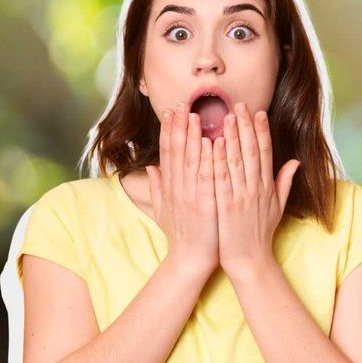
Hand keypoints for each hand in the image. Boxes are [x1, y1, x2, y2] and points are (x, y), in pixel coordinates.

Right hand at [146, 102, 219, 276]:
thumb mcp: (164, 209)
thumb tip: (150, 169)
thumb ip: (158, 187)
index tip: (171, 112)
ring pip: (191, 159)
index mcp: (170, 187)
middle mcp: (177, 187)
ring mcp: (190, 194)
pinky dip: (209, 159)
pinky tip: (211, 142)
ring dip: (193, 136)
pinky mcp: (205, 203)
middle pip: (176, 151)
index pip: (167, 153)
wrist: (191, 259)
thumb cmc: (182, 234)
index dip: (168, 131)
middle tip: (181, 104)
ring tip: (195, 115)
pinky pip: (208, 176)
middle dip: (178, 126)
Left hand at [212, 102, 299, 277]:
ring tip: (225, 117)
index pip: (265, 153)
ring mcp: (239, 196)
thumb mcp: (278, 206)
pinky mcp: (225, 205)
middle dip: (244, 127)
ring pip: (235, 161)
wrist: (248, 258)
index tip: (258, 113)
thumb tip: (295, 161)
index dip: (261, 132)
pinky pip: (220, 178)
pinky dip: (217, 160)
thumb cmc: (261, 232)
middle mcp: (255, 189)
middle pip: (250, 152)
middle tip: (238, 106)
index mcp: (267, 187)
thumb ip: (284, 182)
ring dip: (230, 137)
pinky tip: (212, 144)